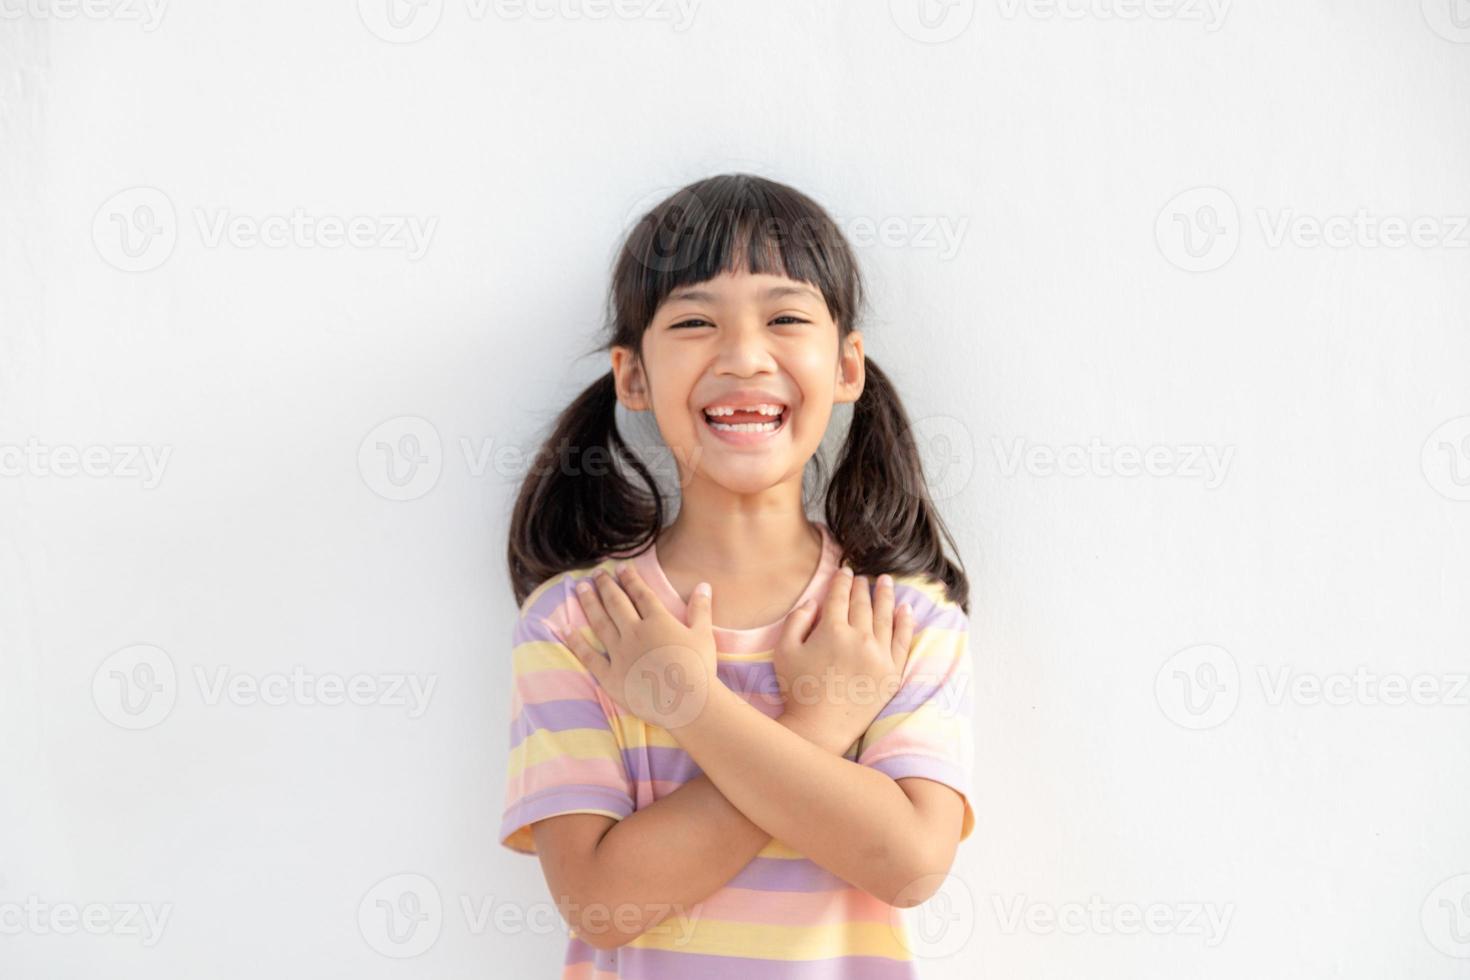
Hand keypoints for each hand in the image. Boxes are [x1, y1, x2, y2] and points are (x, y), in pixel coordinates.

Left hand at [555, 564, 718, 729]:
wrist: (687, 702)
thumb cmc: (699, 669)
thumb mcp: (704, 635)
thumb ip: (701, 608)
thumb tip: (704, 584)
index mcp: (658, 621)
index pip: (641, 594)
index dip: (630, 579)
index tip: (620, 568)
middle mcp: (635, 632)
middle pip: (616, 603)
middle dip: (606, 586)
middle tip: (596, 573)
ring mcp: (620, 654)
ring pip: (600, 623)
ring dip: (589, 603)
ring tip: (580, 589)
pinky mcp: (611, 676)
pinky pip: (589, 657)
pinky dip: (576, 643)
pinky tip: (566, 630)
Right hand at [773, 567, 914, 751]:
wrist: (820, 728)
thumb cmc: (797, 689)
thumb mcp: (784, 650)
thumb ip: (797, 619)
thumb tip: (815, 601)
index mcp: (832, 630)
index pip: (840, 596)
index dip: (842, 581)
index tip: (845, 571)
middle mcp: (859, 638)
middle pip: (863, 604)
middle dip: (862, 587)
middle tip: (864, 577)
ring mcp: (879, 655)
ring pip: (886, 617)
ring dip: (885, 596)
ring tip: (886, 582)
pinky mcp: (892, 673)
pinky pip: (903, 641)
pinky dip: (905, 623)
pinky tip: (905, 610)